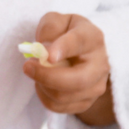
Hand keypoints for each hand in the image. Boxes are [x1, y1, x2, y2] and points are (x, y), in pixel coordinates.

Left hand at [25, 12, 114, 126]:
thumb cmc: (67, 34)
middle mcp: (100, 64)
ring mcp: (96, 86)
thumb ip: (50, 27)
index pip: (79, 42)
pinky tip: (42, 84)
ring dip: (42, 85)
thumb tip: (43, 49)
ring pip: (64, 96)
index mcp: (92, 38)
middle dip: (47, 76)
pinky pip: (59, 107)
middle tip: (27, 66)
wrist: (84, 53)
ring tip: (36, 72)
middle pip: (77, 80)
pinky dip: (44, 97)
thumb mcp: (58, 21)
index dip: (63, 49)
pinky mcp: (86, 102)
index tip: (48, 56)